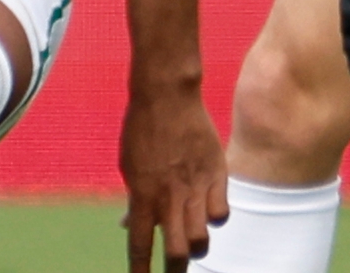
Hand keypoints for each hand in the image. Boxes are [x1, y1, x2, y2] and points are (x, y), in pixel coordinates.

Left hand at [120, 84, 225, 270]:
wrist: (166, 95)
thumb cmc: (142, 131)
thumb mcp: (129, 167)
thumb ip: (136, 201)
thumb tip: (129, 226)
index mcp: (142, 196)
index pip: (141, 247)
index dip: (141, 272)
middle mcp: (169, 197)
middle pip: (178, 253)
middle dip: (176, 270)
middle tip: (175, 270)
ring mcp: (195, 186)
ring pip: (203, 239)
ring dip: (197, 245)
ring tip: (193, 238)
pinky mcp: (217, 174)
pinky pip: (221, 214)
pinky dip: (215, 218)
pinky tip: (208, 208)